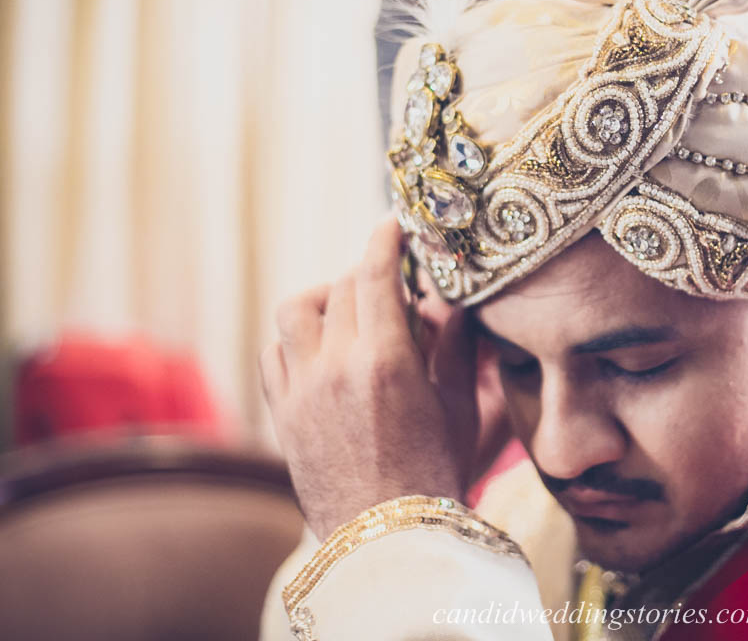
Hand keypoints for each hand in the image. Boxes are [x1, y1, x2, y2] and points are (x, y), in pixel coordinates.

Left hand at [260, 217, 478, 540]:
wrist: (388, 536)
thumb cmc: (436, 472)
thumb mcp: (460, 405)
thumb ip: (455, 343)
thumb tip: (449, 298)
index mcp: (385, 360)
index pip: (375, 273)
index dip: (385, 239)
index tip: (394, 224)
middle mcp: (335, 366)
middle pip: (342, 286)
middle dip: (367, 271)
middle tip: (390, 279)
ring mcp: (301, 390)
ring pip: (296, 311)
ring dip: (323, 298)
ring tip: (347, 310)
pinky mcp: (282, 413)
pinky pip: (274, 352)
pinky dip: (295, 338)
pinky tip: (320, 349)